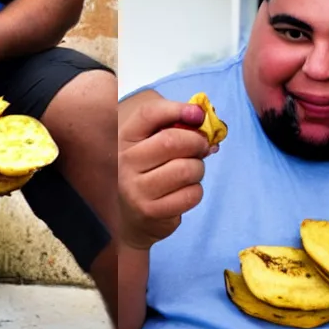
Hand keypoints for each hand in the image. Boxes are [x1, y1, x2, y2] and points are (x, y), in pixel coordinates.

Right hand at [117, 94, 214, 251]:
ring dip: (199, 169)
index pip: (149, 114)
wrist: (132, 219)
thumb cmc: (151, 173)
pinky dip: (196, 191)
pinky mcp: (150, 210)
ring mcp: (135, 188)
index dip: (177, 109)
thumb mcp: (154, 145)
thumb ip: (176, 128)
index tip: (198, 114)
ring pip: (186, 169)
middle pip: (172, 141)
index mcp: (124, 138)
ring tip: (191, 173)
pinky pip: (191, 194)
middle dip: (197, 143)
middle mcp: (124, 161)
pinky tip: (184, 192)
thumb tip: (204, 120)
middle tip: (202, 148)